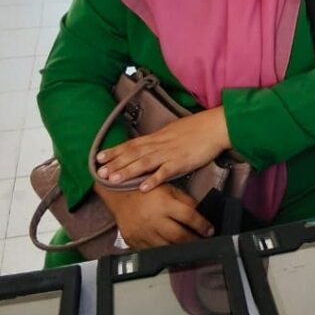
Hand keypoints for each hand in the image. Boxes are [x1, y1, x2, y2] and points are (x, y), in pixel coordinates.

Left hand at [96, 107, 230, 192]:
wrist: (216, 126)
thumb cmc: (198, 128)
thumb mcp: (175, 131)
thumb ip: (162, 139)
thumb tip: (151, 144)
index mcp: (158, 137)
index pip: (132, 144)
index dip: (115, 151)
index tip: (99, 157)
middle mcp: (160, 144)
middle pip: (133, 154)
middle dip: (115, 163)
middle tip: (99, 173)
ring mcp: (170, 153)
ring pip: (144, 163)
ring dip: (128, 171)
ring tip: (113, 180)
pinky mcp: (182, 161)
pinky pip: (165, 172)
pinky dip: (153, 180)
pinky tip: (143, 187)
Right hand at [96, 183, 213, 250]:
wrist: (119, 193)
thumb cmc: (146, 190)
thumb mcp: (169, 189)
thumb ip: (185, 201)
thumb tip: (202, 213)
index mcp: (164, 204)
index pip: (189, 216)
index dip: (202, 225)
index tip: (210, 230)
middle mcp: (154, 220)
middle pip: (179, 236)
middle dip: (194, 241)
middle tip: (203, 242)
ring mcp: (143, 232)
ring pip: (166, 247)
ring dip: (180, 249)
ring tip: (190, 248)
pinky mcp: (134, 241)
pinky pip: (151, 251)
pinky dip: (162, 251)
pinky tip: (170, 250)